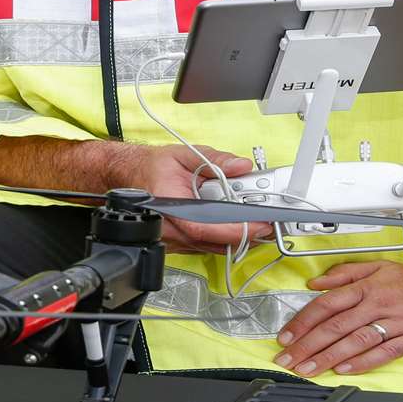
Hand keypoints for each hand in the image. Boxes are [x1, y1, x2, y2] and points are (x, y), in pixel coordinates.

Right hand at [107, 143, 264, 254]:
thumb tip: (240, 166)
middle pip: (214, 241)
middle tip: (270, 223)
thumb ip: (214, 159)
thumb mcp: (183, 154)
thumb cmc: (154, 168)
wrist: (132, 177)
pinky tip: (238, 226)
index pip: (205, 226)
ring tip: (257, 221)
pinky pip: (207, 247)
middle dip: (245, 233)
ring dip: (237, 237)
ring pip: (213, 247)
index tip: (260, 225)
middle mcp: (170, 228)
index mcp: (169, 205)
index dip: (235, 229)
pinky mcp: (181, 245)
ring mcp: (174, 241)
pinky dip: (225, 238)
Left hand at [273, 261, 402, 376]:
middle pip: (334, 326)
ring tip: (307, 370)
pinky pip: (383, 352)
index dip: (302, 321)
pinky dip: (362, 362)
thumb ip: (345, 273)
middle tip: (287, 359)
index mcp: (365, 287)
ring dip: (327, 357)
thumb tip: (315, 282)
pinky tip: (343, 371)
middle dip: (306, 345)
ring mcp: (394, 322)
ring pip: (354, 342)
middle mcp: (376, 304)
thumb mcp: (379, 267)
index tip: (285, 336)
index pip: (325, 304)